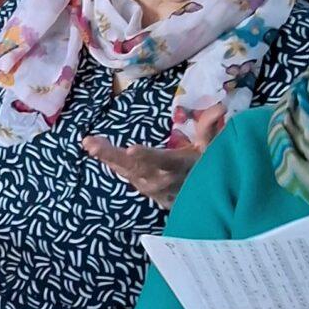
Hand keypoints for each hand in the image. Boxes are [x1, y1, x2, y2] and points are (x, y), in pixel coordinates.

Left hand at [82, 108, 224, 210]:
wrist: (201, 202)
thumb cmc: (203, 169)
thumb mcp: (209, 150)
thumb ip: (208, 129)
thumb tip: (219, 107)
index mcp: (177, 166)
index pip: (160, 161)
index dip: (146, 156)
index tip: (131, 149)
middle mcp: (160, 179)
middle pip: (133, 167)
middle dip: (111, 155)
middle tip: (91, 144)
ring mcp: (148, 187)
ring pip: (124, 170)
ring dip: (106, 156)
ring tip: (89, 142)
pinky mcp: (142, 189)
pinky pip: (124, 174)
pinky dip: (110, 161)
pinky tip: (94, 148)